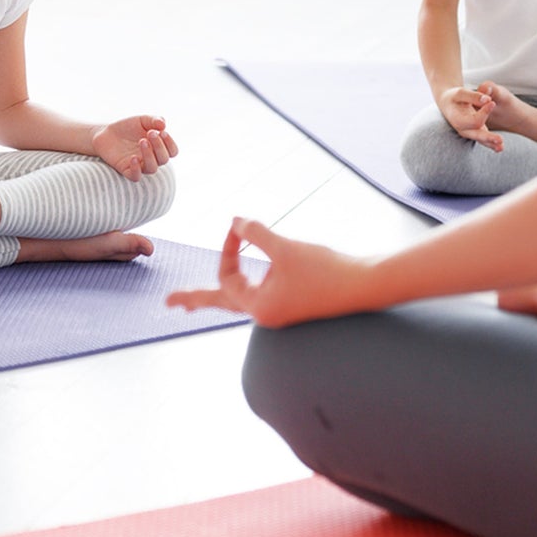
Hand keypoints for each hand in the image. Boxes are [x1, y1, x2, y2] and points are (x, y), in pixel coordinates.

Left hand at [91, 115, 177, 180]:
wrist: (106, 133)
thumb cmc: (128, 127)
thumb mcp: (142, 120)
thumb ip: (154, 120)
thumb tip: (163, 125)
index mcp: (158, 147)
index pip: (172, 151)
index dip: (170, 143)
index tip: (162, 132)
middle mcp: (151, 158)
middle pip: (164, 159)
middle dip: (159, 146)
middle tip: (150, 133)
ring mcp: (139, 165)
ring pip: (152, 169)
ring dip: (149, 155)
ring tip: (141, 141)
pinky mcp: (126, 170)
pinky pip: (135, 177)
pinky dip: (136, 169)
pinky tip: (133, 158)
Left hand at [166, 219, 369, 326]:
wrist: (366, 285)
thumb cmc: (326, 270)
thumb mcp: (286, 248)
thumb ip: (257, 234)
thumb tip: (235, 222)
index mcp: (259, 307)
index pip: (227, 277)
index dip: (229, 248)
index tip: (240, 227)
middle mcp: (266, 314)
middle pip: (222, 303)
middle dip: (196, 299)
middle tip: (171, 302)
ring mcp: (280, 312)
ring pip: (241, 301)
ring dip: (223, 292)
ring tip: (194, 301)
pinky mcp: (294, 305)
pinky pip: (260, 297)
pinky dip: (247, 288)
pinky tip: (247, 284)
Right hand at [438, 85, 502, 150]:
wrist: (447, 103)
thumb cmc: (453, 97)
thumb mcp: (461, 93)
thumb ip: (473, 96)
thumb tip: (487, 99)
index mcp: (457, 120)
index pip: (474, 120)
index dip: (485, 112)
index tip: (492, 102)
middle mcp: (463, 129)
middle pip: (477, 135)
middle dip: (488, 137)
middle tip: (500, 140)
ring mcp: (469, 132)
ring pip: (481, 139)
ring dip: (491, 143)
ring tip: (501, 147)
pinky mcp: (475, 132)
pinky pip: (483, 140)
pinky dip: (491, 143)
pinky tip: (499, 147)